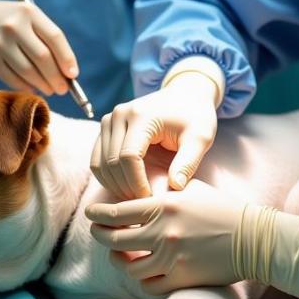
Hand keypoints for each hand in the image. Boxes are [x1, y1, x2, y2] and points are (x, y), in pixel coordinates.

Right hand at [0, 0, 77, 94]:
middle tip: (63, 88)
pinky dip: (26, 86)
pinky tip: (33, 88)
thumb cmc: (3, 20)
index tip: (73, 74)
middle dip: (57, 77)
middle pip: (43, 58)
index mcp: (28, 12)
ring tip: (50, 89)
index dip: (67, 58)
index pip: (55, 37)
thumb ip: (44, 37)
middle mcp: (14, 26)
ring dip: (43, 84)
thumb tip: (65, 69)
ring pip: (29, 72)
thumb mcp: (24, 17)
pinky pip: (13, 78)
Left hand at [86, 178, 298, 298]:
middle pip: (115, 240)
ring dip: (120, 261)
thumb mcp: (189, 190)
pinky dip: (142, 279)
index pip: (117, 211)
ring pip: (129, 267)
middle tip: (98, 232)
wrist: (251, 237)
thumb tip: (134, 192)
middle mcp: (163, 232)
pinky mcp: (181, 279)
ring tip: (120, 254)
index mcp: (164, 205)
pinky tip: (143, 270)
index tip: (91, 214)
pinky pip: (149, 285)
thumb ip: (161, 192)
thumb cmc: (220, 208)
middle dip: (101, 236)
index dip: (98, 214)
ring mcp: (172, 258)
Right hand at [90, 71, 218, 200]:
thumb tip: (175, 187)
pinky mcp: (106, 126)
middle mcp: (119, 114)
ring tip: (136, 197)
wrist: (185, 94)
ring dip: (114, 184)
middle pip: (111, 161)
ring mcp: (109, 119)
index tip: (151, 199)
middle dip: (126, 187)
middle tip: (143, 204)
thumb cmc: (195, 116)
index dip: (137, 183)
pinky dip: (107, 176)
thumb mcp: (201, 137)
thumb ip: (188, 162)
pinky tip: (126, 187)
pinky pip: (97, 158)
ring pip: (100, 162)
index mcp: (141, 115)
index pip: (128, 157)